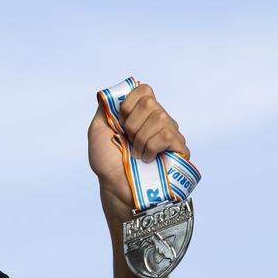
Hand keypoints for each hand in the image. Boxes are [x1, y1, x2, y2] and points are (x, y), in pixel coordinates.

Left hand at [87, 83, 189, 219]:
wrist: (116, 188)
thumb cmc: (108, 164)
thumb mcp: (98, 132)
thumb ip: (104, 109)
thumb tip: (109, 92)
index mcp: (140, 114)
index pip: (143, 89)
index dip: (128, 105)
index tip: (119, 123)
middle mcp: (158, 120)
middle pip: (150, 102)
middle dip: (131, 124)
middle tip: (129, 141)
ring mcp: (171, 133)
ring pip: (160, 118)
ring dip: (140, 140)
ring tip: (137, 154)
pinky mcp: (179, 148)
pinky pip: (167, 135)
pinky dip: (151, 148)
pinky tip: (148, 159)